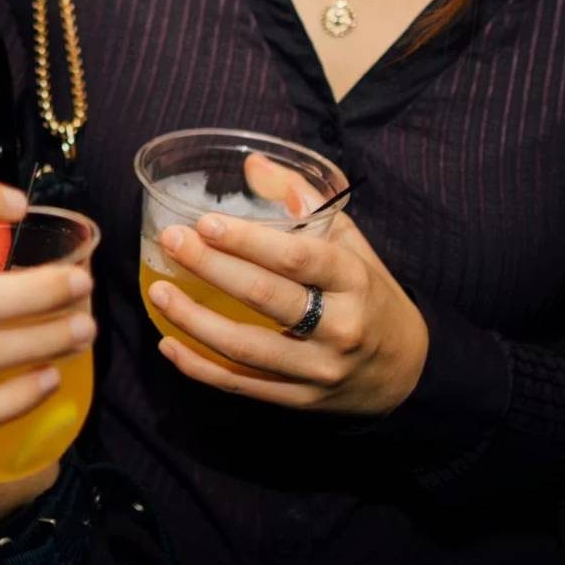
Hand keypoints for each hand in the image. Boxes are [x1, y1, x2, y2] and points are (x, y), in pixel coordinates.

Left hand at [145, 156, 427, 415]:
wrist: (406, 370)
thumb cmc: (369, 294)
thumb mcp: (351, 243)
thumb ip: (305, 202)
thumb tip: (253, 164)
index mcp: (354, 280)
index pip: (297, 258)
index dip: (248, 240)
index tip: (205, 222)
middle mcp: (340, 327)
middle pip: (266, 298)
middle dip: (212, 268)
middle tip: (173, 243)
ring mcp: (319, 369)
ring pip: (247, 348)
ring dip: (195, 321)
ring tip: (158, 293)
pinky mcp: (301, 400)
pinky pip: (242, 386)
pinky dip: (200, 367)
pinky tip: (169, 344)